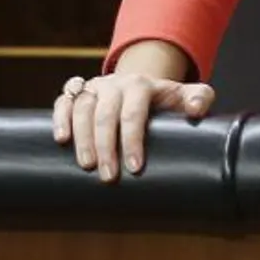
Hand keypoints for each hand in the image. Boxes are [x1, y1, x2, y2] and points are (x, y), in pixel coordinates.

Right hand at [51, 73, 213, 183]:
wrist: (143, 86)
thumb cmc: (167, 99)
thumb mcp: (187, 95)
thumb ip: (200, 98)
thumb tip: (195, 110)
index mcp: (142, 84)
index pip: (134, 113)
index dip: (133, 140)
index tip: (135, 167)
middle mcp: (116, 83)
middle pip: (105, 114)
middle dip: (106, 146)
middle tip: (108, 176)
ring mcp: (95, 87)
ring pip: (82, 108)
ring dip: (82, 137)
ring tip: (87, 165)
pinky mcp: (78, 93)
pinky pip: (63, 101)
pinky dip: (59, 118)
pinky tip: (61, 139)